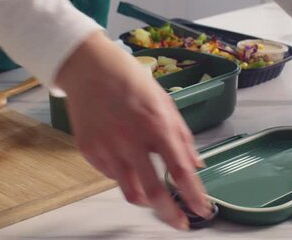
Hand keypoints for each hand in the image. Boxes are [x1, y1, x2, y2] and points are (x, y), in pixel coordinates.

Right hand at [55, 31, 211, 229]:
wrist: (89, 68)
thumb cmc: (129, 80)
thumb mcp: (165, 102)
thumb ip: (182, 136)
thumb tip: (196, 164)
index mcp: (155, 125)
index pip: (180, 171)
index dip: (194, 196)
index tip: (202, 211)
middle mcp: (131, 140)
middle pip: (154, 193)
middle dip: (171, 215)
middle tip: (180, 223)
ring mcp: (107, 148)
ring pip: (130, 192)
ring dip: (146, 200)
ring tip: (152, 192)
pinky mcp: (89, 150)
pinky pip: (111, 175)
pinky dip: (124, 174)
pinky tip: (124, 156)